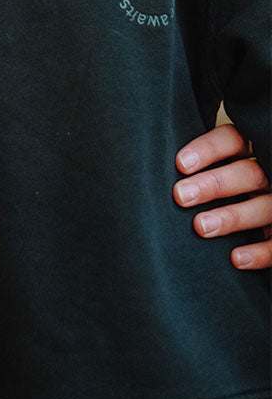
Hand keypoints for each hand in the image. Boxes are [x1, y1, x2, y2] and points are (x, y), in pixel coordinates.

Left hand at [175, 124, 270, 269]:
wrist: (247, 205)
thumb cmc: (217, 187)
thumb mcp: (210, 169)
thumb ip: (190, 166)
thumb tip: (139, 167)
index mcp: (249, 150)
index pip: (232, 140)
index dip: (208, 150)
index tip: (179, 164)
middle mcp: (268, 173)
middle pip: (248, 173)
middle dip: (214, 184)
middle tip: (180, 196)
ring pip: (265, 207)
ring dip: (232, 217)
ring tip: (200, 227)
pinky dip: (260, 252)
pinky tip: (234, 259)